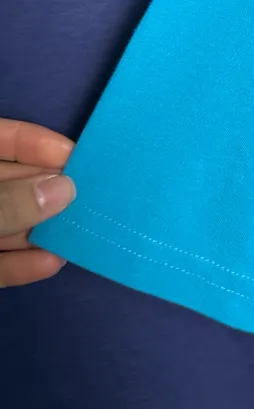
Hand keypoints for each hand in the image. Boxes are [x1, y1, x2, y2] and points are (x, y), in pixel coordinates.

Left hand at [0, 119, 75, 287]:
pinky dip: (19, 265)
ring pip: (5, 223)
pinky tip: (51, 263)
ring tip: (80, 232)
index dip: (33, 143)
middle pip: (8, 183)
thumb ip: (8, 204)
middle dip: (45, 190)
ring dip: (39, 230)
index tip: (75, 156)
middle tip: (89, 196)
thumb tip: (65, 188)